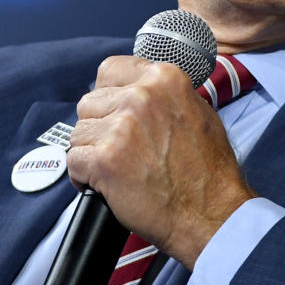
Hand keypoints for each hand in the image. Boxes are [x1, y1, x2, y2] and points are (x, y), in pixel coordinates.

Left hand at [67, 56, 255, 268]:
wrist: (211, 214)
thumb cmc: (208, 171)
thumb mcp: (197, 111)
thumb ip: (162, 95)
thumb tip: (135, 89)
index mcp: (163, 78)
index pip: (109, 70)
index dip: (107, 95)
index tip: (111, 112)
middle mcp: (140, 97)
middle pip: (89, 103)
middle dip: (99, 127)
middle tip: (119, 149)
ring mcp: (120, 128)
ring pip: (79, 132)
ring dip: (91, 152)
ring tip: (115, 169)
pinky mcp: (105, 160)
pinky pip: (73, 160)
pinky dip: (83, 176)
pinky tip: (104, 184)